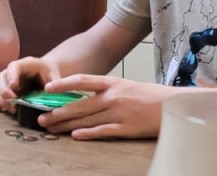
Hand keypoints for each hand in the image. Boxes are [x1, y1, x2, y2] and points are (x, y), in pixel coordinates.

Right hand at [0, 57, 61, 112]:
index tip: (14, 86)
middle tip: (13, 103)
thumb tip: (49, 91)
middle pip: (1, 77)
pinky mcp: (3, 88)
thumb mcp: (56, 76)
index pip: (14, 66)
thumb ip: (55, 83)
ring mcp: (6, 79)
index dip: (12, 75)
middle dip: (5, 91)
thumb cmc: (51, 74)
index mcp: (26, 64)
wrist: (46, 74)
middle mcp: (12, 70)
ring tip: (11, 109)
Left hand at [37, 75, 176, 139]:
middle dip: (58, 112)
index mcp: (113, 83)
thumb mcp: (127, 86)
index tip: (47, 88)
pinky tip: (75, 136)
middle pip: (79, 105)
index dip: (63, 84)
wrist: (175, 106)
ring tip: (52, 129)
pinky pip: (103, 131)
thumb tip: (83, 98)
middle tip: (41, 118)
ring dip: (66, 125)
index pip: (82, 80)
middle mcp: (113, 96)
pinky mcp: (127, 128)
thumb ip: (106, 91)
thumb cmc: (150, 96)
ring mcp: (120, 113)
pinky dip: (88, 133)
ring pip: (86, 119)